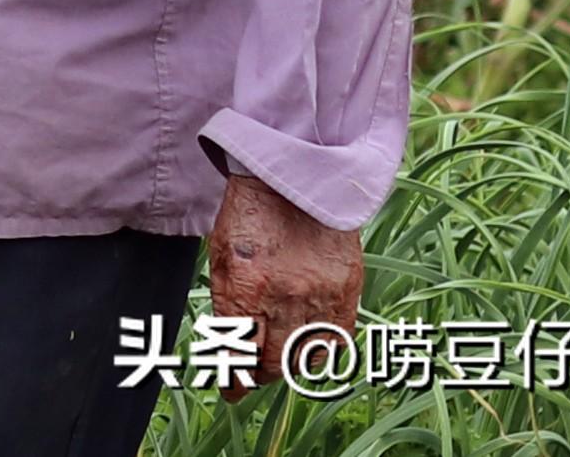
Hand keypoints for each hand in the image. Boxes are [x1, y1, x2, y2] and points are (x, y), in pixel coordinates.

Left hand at [204, 174, 362, 402]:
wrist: (294, 181)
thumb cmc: (250, 216)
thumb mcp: (222, 255)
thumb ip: (226, 301)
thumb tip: (229, 343)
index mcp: (246, 285)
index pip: (239, 352)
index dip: (234, 377)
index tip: (231, 388)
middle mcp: (285, 297)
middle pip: (273, 363)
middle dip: (258, 375)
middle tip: (251, 375)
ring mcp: (320, 296)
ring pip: (305, 359)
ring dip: (288, 366)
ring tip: (276, 360)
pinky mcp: (348, 291)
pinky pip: (337, 341)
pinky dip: (320, 352)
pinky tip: (306, 348)